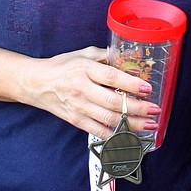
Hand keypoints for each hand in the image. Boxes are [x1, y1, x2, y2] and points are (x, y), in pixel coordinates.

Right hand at [25, 48, 162, 139]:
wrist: (35, 82)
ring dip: (131, 125)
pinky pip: (98, 131)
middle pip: (113, 102)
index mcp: (84, 69)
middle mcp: (81, 88)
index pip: (112, 77)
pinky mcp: (75, 120)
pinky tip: (130, 136)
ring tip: (149, 125)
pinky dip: (115, 136)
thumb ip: (106, 55)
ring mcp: (78, 106)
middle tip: (155, 110)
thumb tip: (130, 57)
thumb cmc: (62, 66)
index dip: (131, 84)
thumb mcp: (83, 54)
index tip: (148, 88)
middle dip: (138, 108)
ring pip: (108, 119)